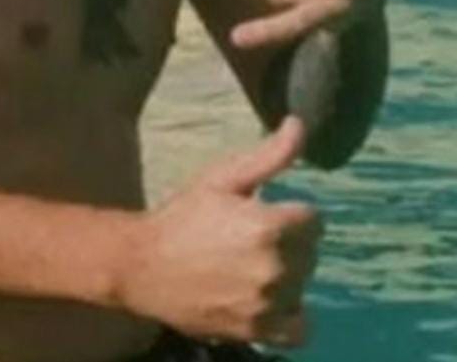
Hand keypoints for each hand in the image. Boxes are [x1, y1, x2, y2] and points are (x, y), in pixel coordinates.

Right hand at [118, 117, 321, 345]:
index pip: (314, 219)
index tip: (268, 211)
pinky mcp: (255, 331)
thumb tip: (300, 124)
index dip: (292, 212)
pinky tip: (270, 298)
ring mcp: (265, 304)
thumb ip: (269, 155)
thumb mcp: (223, 177)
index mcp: (268, 226)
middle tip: (255, 236)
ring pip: (303, 285)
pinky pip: (298, 329)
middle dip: (291, 240)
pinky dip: (290, 314)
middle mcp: (273, 268)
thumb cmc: (183, 215)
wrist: (142, 266)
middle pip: (310, 252)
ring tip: (255, 263)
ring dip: (288, 273)